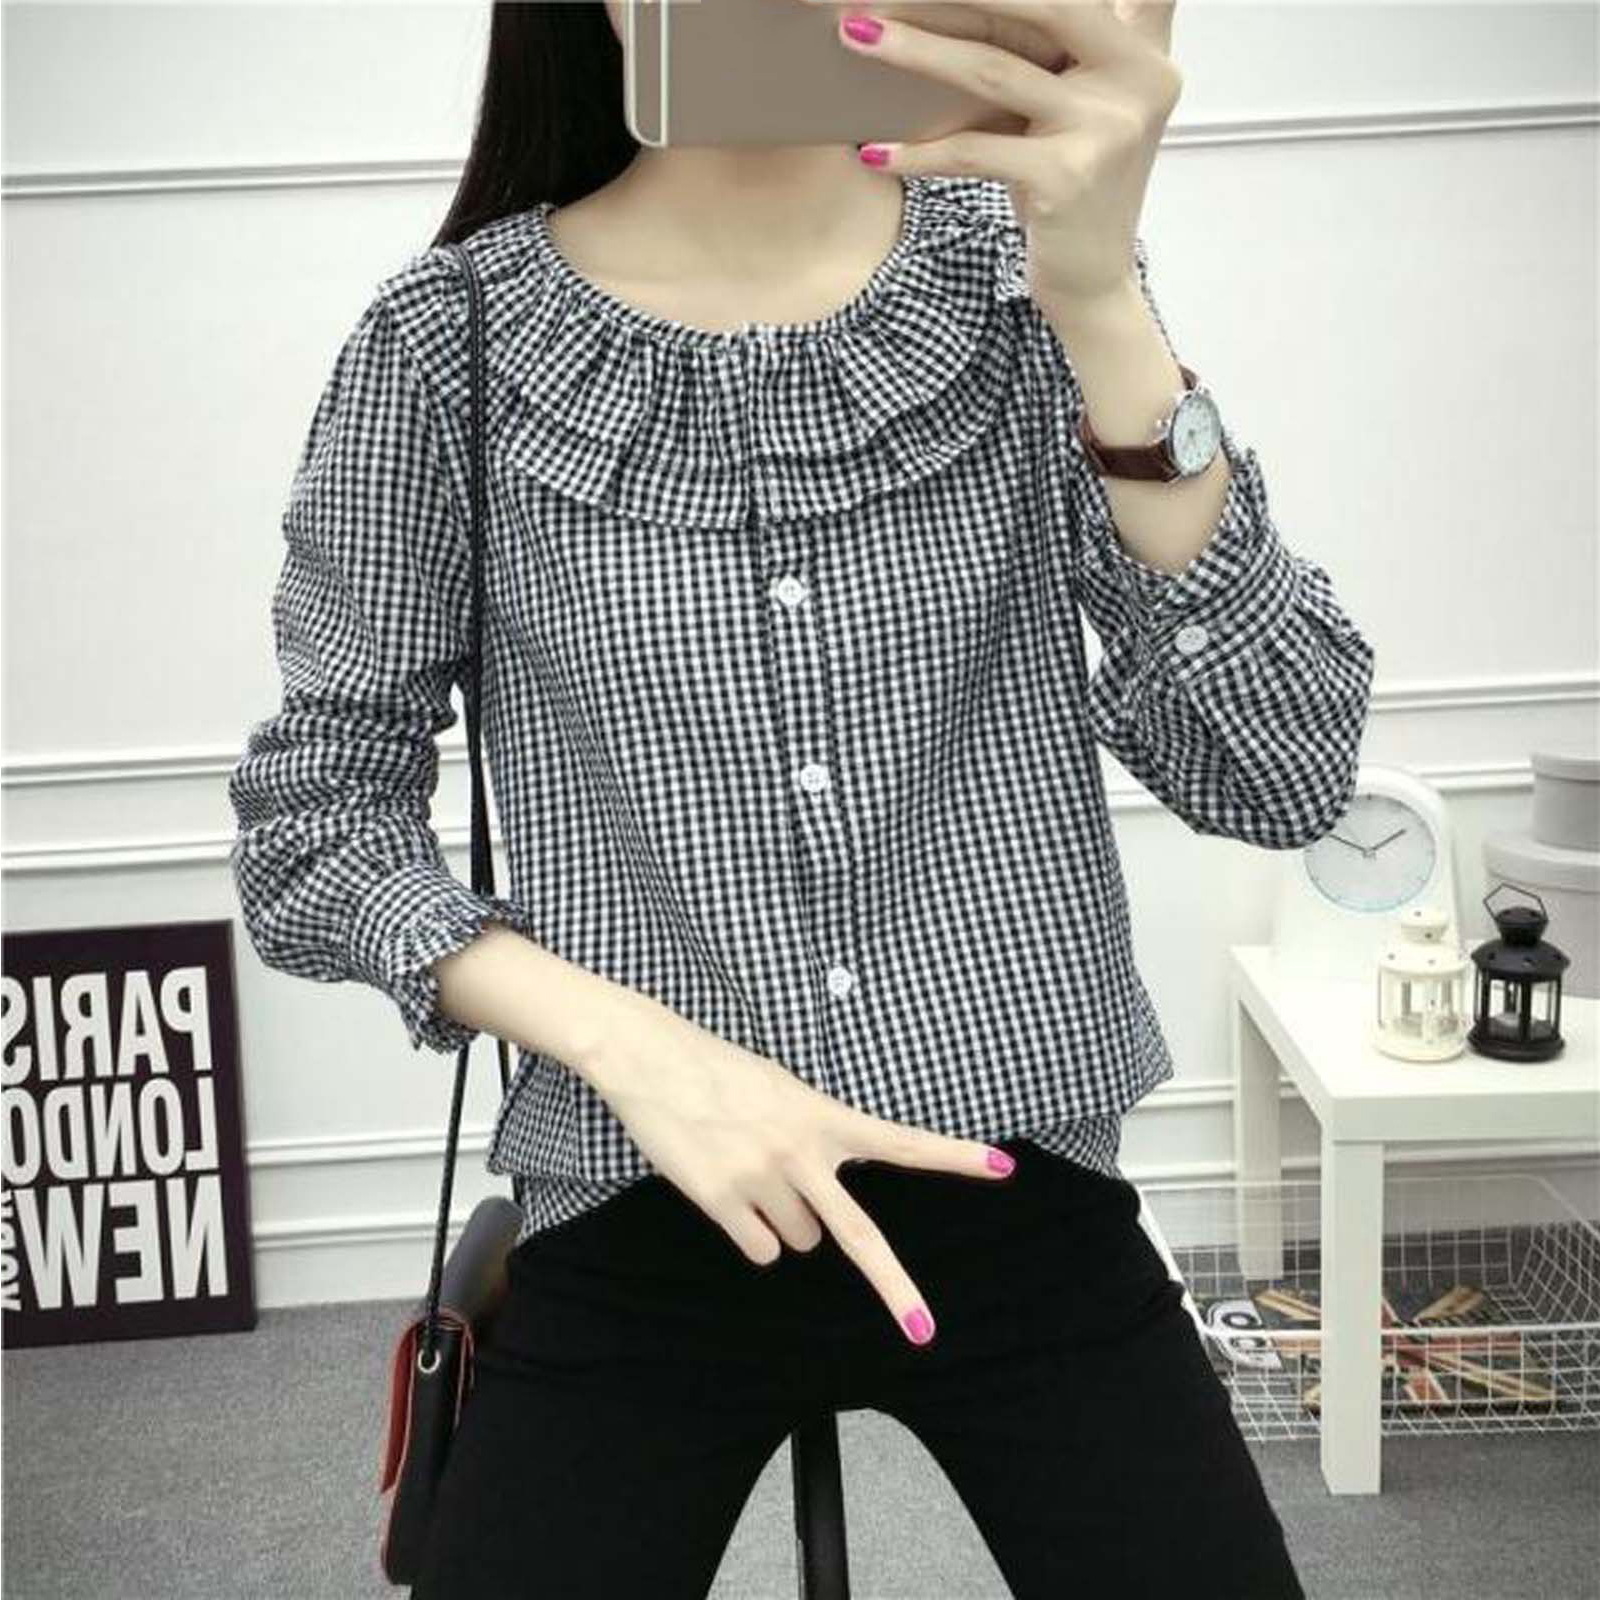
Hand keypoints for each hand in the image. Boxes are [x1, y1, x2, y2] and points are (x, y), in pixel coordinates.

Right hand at [579, 989, 1015, 1345]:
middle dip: (894, 1287)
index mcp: (823, 1115)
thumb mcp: (782, 1092)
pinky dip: (750, 1233)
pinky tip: (727, 1191)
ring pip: (798, 1241)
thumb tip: (818, 1207)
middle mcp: (800, 1151)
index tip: (1004, 1166)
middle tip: (922, 1327)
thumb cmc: (720, 1071)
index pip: (901, 1141)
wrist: (651, 1061)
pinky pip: (759, 1248)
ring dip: (784, 1222)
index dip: (954, 1156)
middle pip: (857, 1235)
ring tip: (749, 1170)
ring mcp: (760, 1179)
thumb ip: (813, 1138)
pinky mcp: (719, 1200)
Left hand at [811, 0, 1182, 306]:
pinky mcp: (1065, 177)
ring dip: (915, 50)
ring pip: (993, 71)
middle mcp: (1137, 79)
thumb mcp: (1073, 107)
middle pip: (1042, 5)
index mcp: (1143, 49)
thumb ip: (1055, 50)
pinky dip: (918, 152)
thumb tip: (947, 9)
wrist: (1093, 280)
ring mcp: (1105, 128)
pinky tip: (874, 151)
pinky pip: (974, 151)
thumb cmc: (1068, 184)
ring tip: (858, 36)